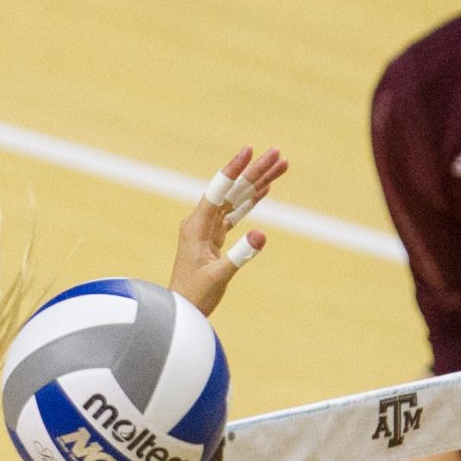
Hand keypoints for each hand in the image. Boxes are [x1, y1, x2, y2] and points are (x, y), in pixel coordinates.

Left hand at [171, 146, 285, 315]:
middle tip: (278, 154)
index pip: (219, 191)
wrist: (181, 310)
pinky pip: (234, 214)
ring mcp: (207, 229)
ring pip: (236, 199)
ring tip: (279, 166)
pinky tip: (265, 190)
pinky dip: (250, 202)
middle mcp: (201, 222)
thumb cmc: (194, 296)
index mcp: (196, 226)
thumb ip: (240, 255)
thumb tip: (262, 234)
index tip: (249, 150)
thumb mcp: (219, 277)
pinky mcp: (214, 238)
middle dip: (255, 171)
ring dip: (257, 183)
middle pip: (232, 190)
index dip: (235, 169)